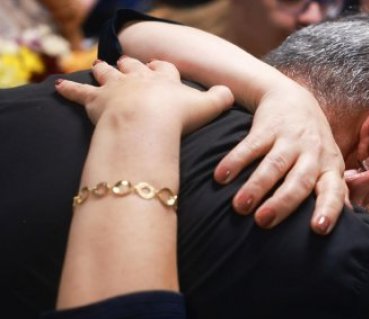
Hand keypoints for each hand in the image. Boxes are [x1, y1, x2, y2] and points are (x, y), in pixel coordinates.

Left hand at [55, 57, 232, 134]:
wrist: (147, 122)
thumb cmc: (178, 117)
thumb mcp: (208, 107)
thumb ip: (220, 99)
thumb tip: (230, 92)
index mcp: (164, 79)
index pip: (164, 69)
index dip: (162, 70)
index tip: (161, 69)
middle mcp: (138, 79)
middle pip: (133, 67)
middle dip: (132, 66)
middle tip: (129, 65)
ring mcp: (116, 88)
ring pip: (107, 74)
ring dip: (103, 71)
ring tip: (99, 67)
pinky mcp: (96, 102)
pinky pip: (79, 94)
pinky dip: (69, 90)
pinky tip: (58, 87)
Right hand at [213, 82, 348, 234]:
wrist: (292, 98)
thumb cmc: (313, 144)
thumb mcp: (329, 164)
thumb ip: (336, 192)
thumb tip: (351, 224)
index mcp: (329, 166)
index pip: (333, 190)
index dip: (327, 209)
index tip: (318, 229)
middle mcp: (312, 153)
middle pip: (300, 180)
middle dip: (282, 202)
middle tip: (263, 222)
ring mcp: (290, 138)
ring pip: (274, 165)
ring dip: (256, 186)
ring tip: (239, 207)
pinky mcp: (267, 127)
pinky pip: (251, 146)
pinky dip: (235, 161)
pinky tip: (221, 177)